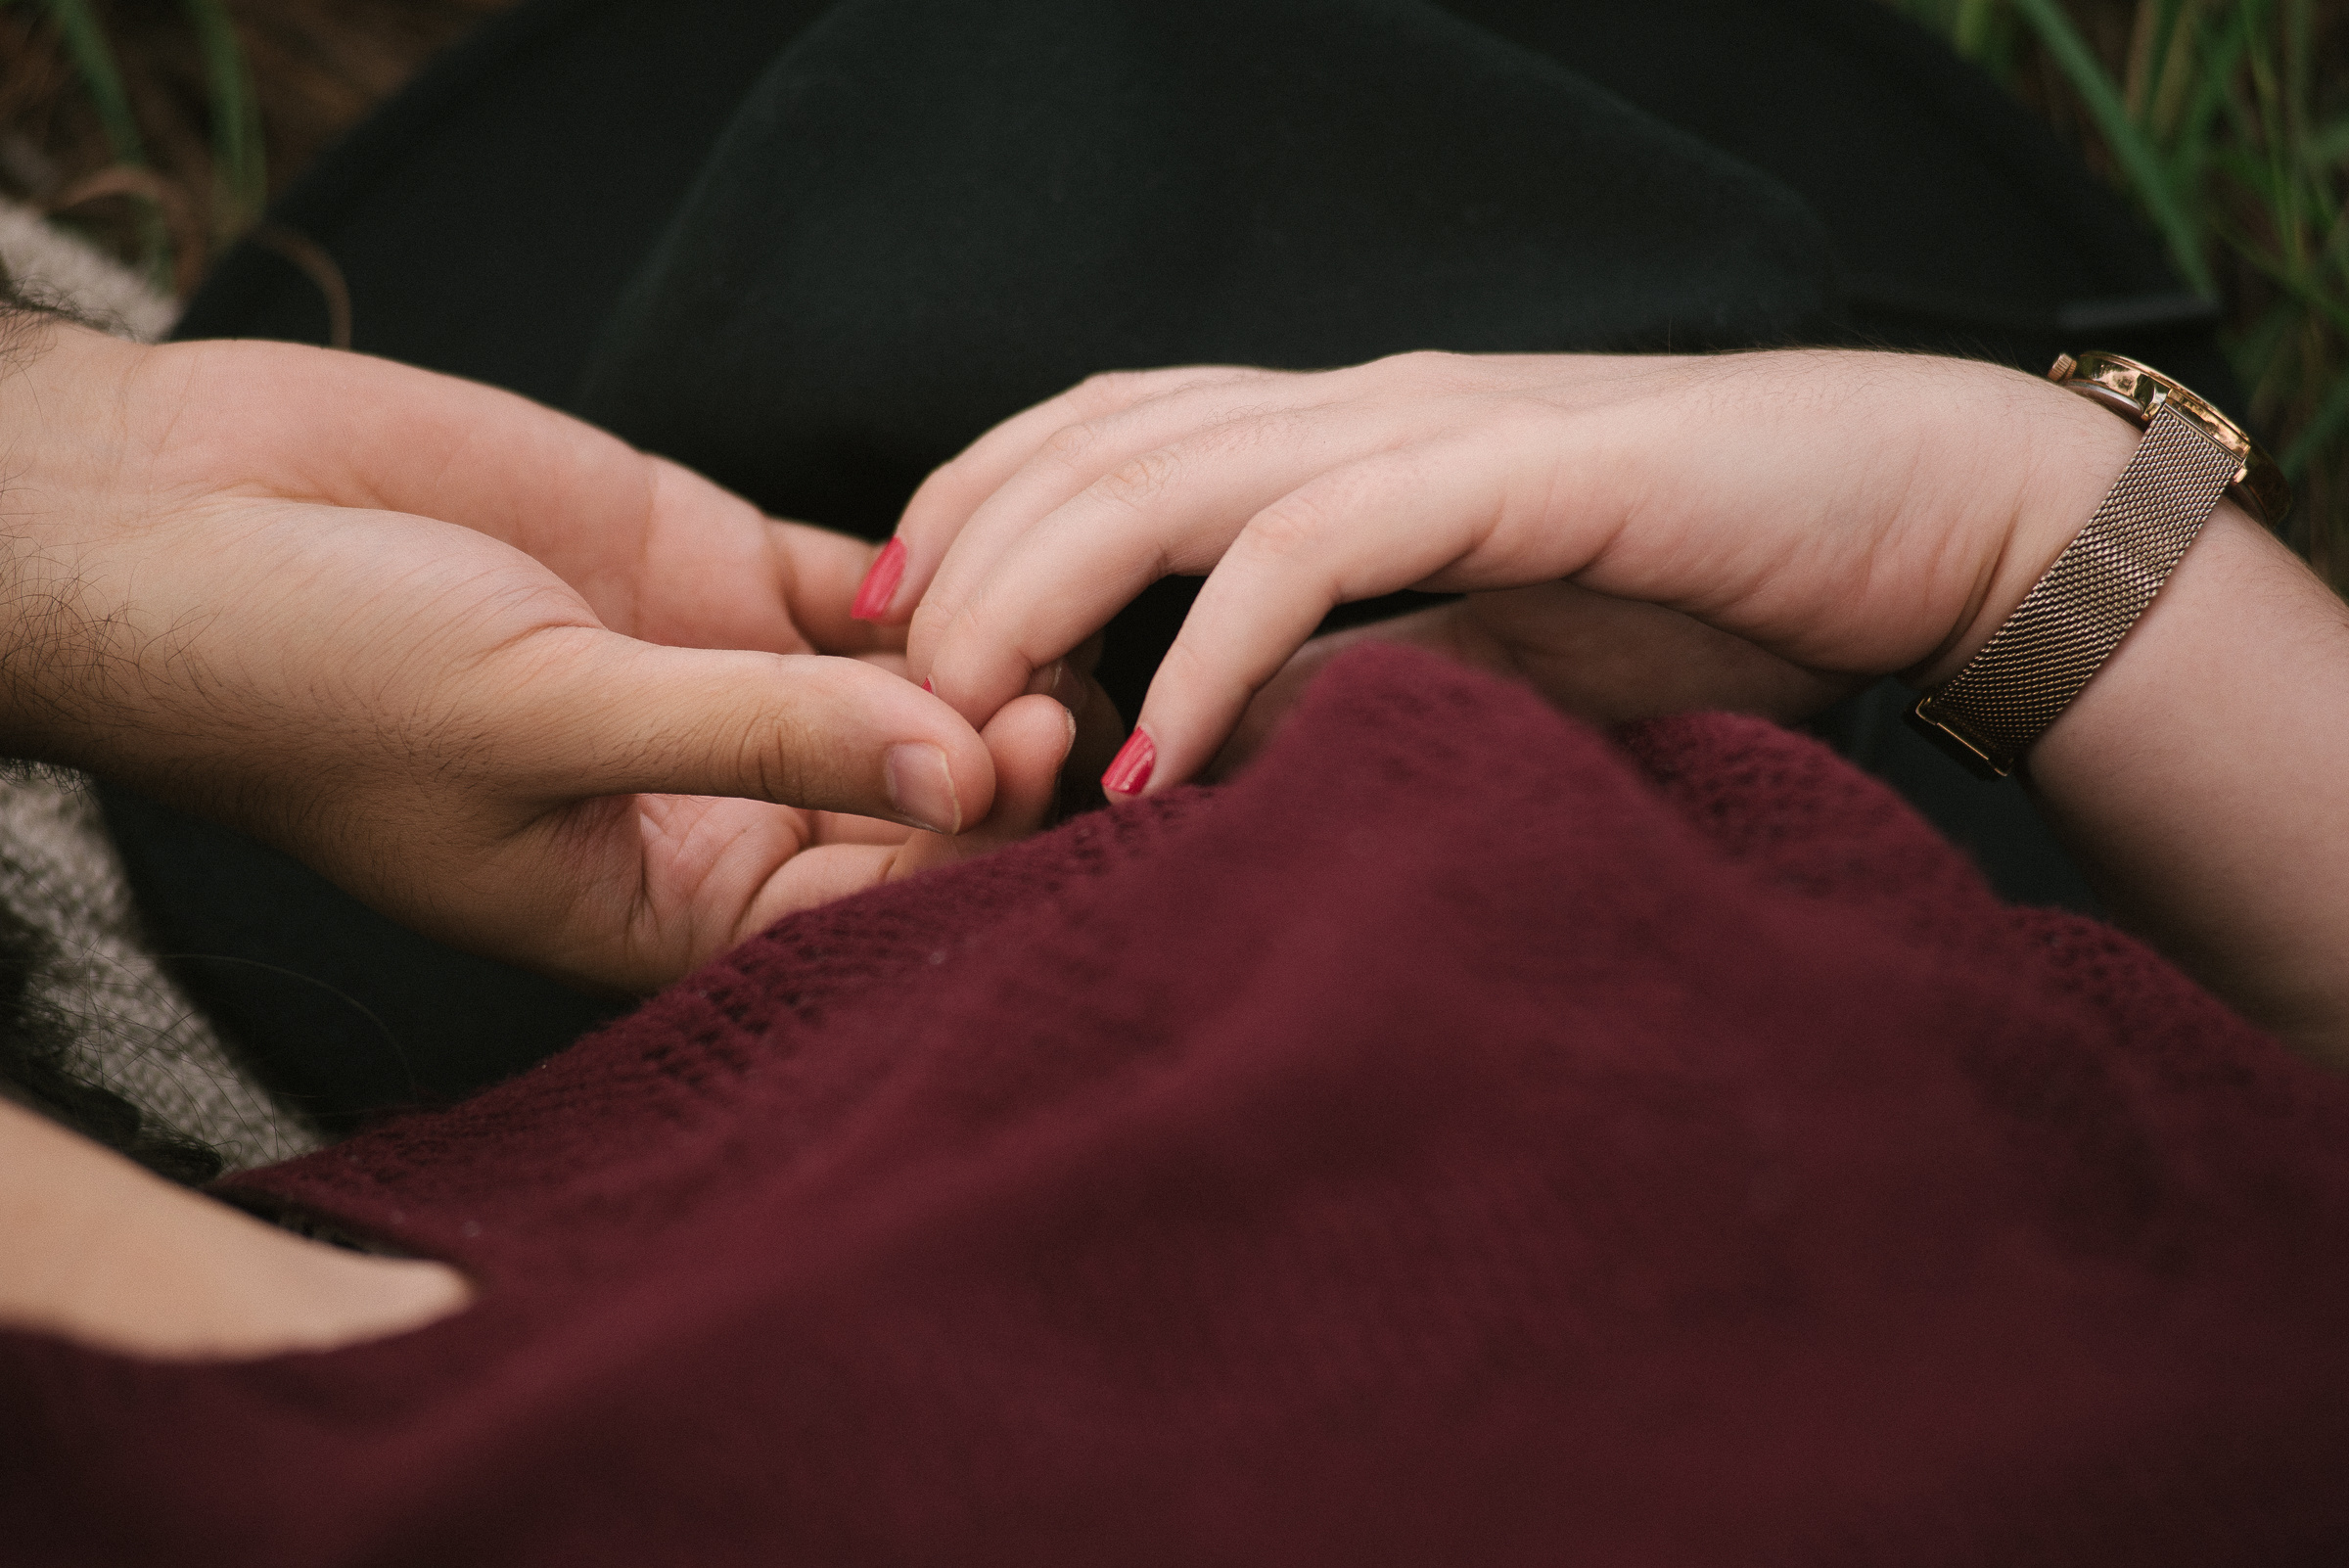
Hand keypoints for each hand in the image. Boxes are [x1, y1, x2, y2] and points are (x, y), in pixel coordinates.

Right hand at [0, 322, 1066, 992]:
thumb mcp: (536, 718)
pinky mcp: (703, 564)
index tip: (1025, 775)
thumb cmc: (303, 669)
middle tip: (1063, 699)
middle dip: (989, 769)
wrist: (163, 513)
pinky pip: (851, 584)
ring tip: (1052, 621)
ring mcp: (712, 680)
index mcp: (649, 904)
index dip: (952, 861)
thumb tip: (963, 771)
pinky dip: (923, 572)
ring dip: (976, 663)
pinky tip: (979, 549)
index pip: (853, 911)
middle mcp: (702, 805)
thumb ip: (755, 735)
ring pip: (895, 693)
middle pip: (899, 808)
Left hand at [872, 350, 2125, 792]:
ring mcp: (1431, 428)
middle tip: (886, 695)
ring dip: (1042, 597)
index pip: (1106, 430)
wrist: (1917, 512)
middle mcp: (1362, 405)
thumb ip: (1360, 667)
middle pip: (1095, 445)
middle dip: (962, 562)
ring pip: (1167, 476)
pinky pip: (1315, 547)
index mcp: (1346, 428)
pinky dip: (1214, 651)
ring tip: (972, 722)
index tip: (890, 625)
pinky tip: (1158, 756)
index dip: (973, 505)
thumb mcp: (1493, 640)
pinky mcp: (1515, 477)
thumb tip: (1229, 740)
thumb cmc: (1711, 581)